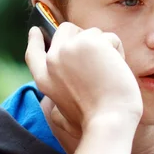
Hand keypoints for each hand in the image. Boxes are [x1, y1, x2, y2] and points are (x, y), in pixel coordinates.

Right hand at [25, 23, 142, 136]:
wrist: (109, 121)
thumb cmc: (93, 123)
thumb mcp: (64, 116)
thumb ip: (57, 107)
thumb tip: (53, 111)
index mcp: (45, 80)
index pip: (33, 53)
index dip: (35, 40)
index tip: (35, 30)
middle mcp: (53, 60)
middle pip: (66, 31)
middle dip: (84, 37)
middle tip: (98, 55)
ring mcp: (69, 48)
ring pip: (92, 33)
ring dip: (106, 50)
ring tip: (109, 74)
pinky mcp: (89, 41)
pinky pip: (110, 38)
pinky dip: (119, 53)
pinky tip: (117, 71)